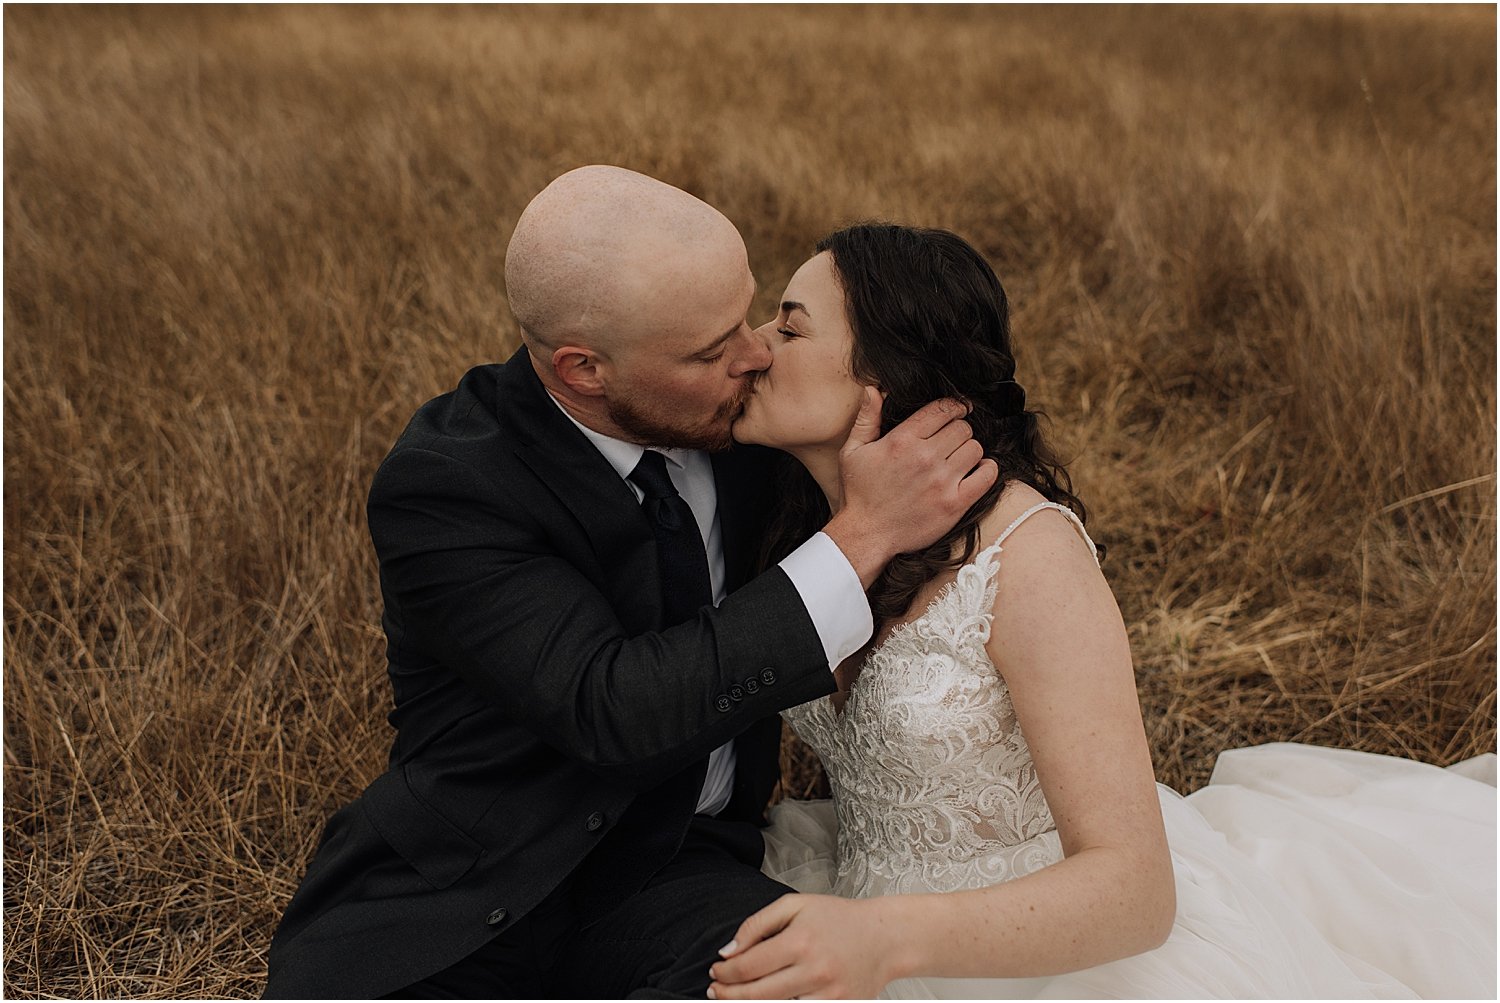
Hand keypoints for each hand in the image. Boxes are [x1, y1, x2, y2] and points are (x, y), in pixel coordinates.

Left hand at [707, 893, 908, 999]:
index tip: (715, 971)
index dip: (725, 973)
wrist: (884, 937)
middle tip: (715, 991)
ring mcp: (828, 994)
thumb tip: (728, 951)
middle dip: (729, 995)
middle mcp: (814, 970)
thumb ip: (757, 925)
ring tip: (736, 998)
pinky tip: (768, 1000)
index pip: (749, 966)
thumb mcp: (795, 905)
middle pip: (757, 995)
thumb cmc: (838, 918)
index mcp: (800, 941)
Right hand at [825, 388, 997, 587]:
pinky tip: (976, 471)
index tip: (955, 411)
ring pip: (975, 448)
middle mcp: (925, 457)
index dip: (952, 406)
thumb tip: (873, 389)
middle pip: (962, 427)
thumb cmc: (859, 493)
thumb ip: (866, 418)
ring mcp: (942, 481)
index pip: (942, 409)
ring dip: (969, 450)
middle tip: (951, 440)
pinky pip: (987, 476)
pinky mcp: (954, 503)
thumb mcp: (853, 451)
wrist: (866, 535)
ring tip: (958, 458)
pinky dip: (986, 470)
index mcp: (902, 440)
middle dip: (958, 429)